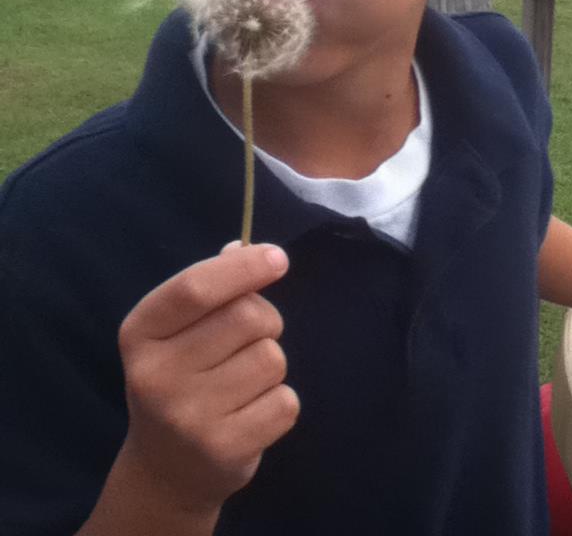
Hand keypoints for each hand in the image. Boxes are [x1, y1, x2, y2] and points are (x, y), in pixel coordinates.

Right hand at [117, 242, 298, 515]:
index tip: (278, 258)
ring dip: (270, 363)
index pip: (195, 287)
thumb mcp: (177, 330)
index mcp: (140, 333)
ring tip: (243, 381)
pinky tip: (250, 414)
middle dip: (265, 319)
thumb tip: (242, 247)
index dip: (243, 268)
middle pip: (246, 316)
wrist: (166, 471)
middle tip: (250, 338)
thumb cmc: (181, 378)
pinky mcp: (222, 449)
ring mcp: (187, 416)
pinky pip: (284, 402)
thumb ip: (209, 287)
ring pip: (271, 358)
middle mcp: (155, 375)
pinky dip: (279, 402)